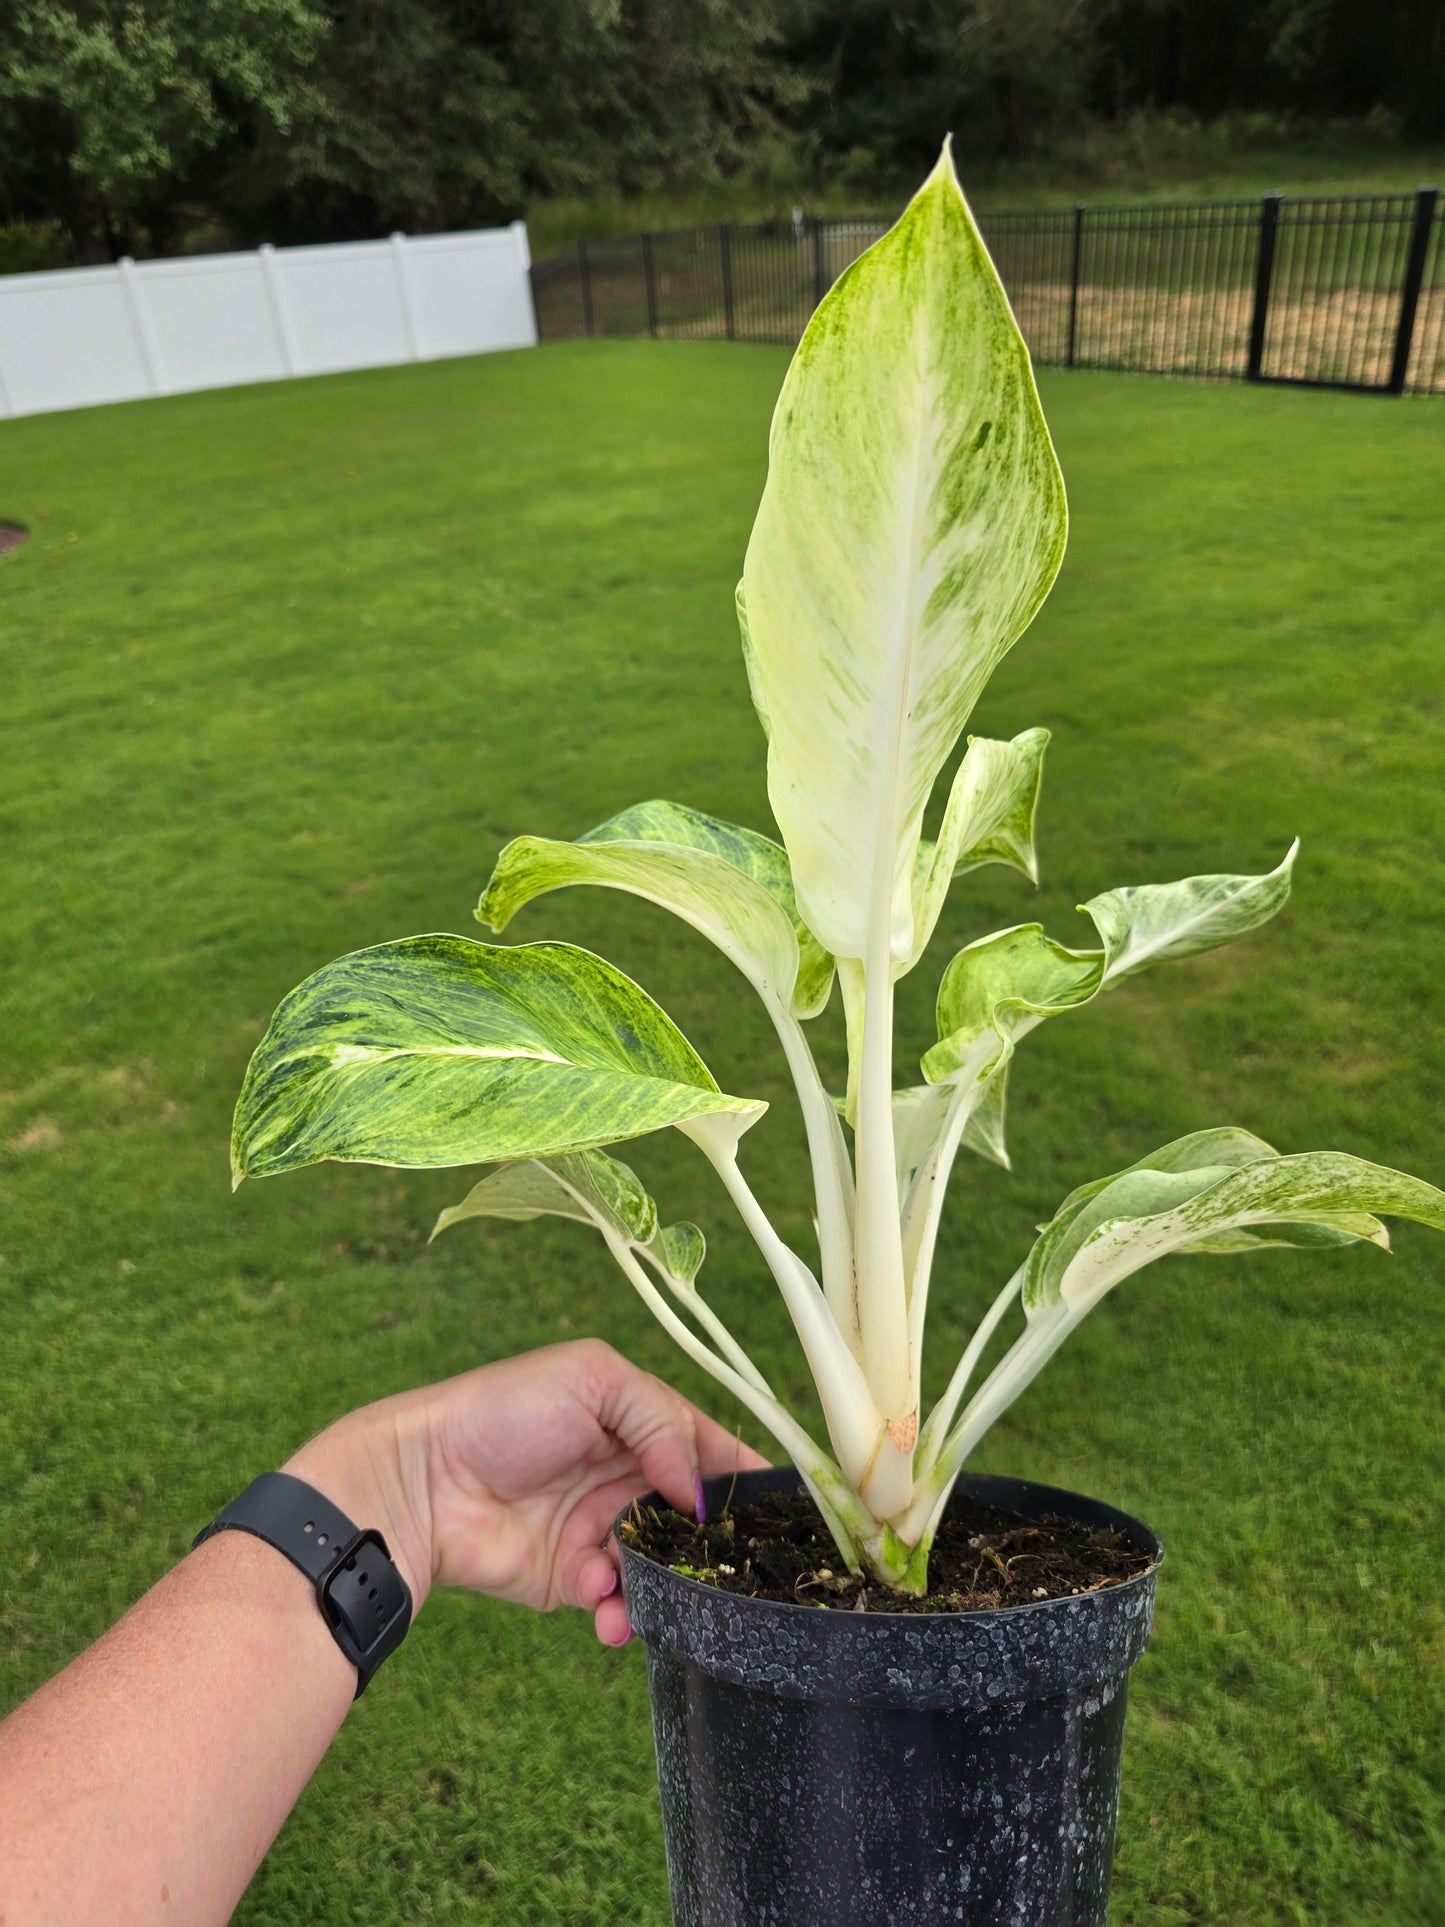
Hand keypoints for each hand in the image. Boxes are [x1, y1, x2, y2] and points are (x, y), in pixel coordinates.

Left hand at [284, 1340, 767, 1645]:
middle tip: (738, 1572)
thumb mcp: (593, 1381)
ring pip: (662, 1567)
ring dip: (667, 1584)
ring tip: (650, 1591)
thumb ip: (661, 1422)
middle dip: (716, 1546)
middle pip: (695, 1518)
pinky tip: (604, 1607)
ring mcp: (600, 1529)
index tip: (789, 1513)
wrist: (421, 1482)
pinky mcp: (571, 1579)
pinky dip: (619, 1609)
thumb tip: (699, 1490)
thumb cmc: (503, 1412)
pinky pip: (617, 1601)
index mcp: (638, 1421)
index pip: (710, 1448)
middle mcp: (627, 1476)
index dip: (748, 1478)